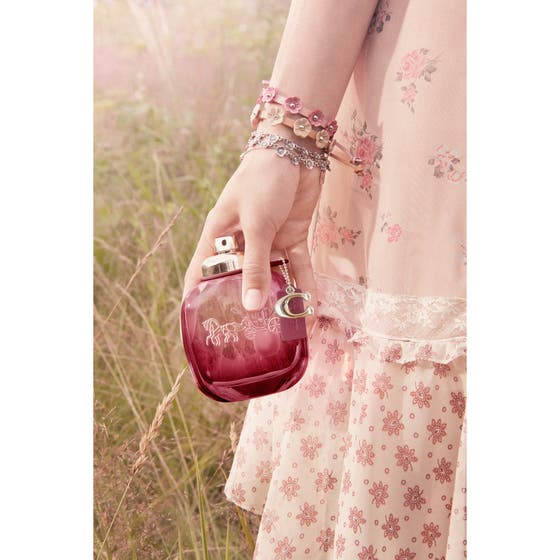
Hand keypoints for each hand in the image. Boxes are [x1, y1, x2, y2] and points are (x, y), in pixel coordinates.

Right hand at [182, 147, 322, 331]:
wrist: (296, 151)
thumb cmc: (262, 181)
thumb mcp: (256, 225)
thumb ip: (255, 266)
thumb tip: (250, 306)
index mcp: (218, 238)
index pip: (200, 275)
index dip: (197, 301)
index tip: (199, 329)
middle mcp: (241, 244)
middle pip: (238, 283)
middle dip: (245, 309)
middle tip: (249, 339)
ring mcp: (267, 243)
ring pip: (271, 279)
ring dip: (279, 302)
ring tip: (285, 332)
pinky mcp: (291, 239)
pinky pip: (297, 268)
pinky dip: (304, 286)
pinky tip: (311, 308)